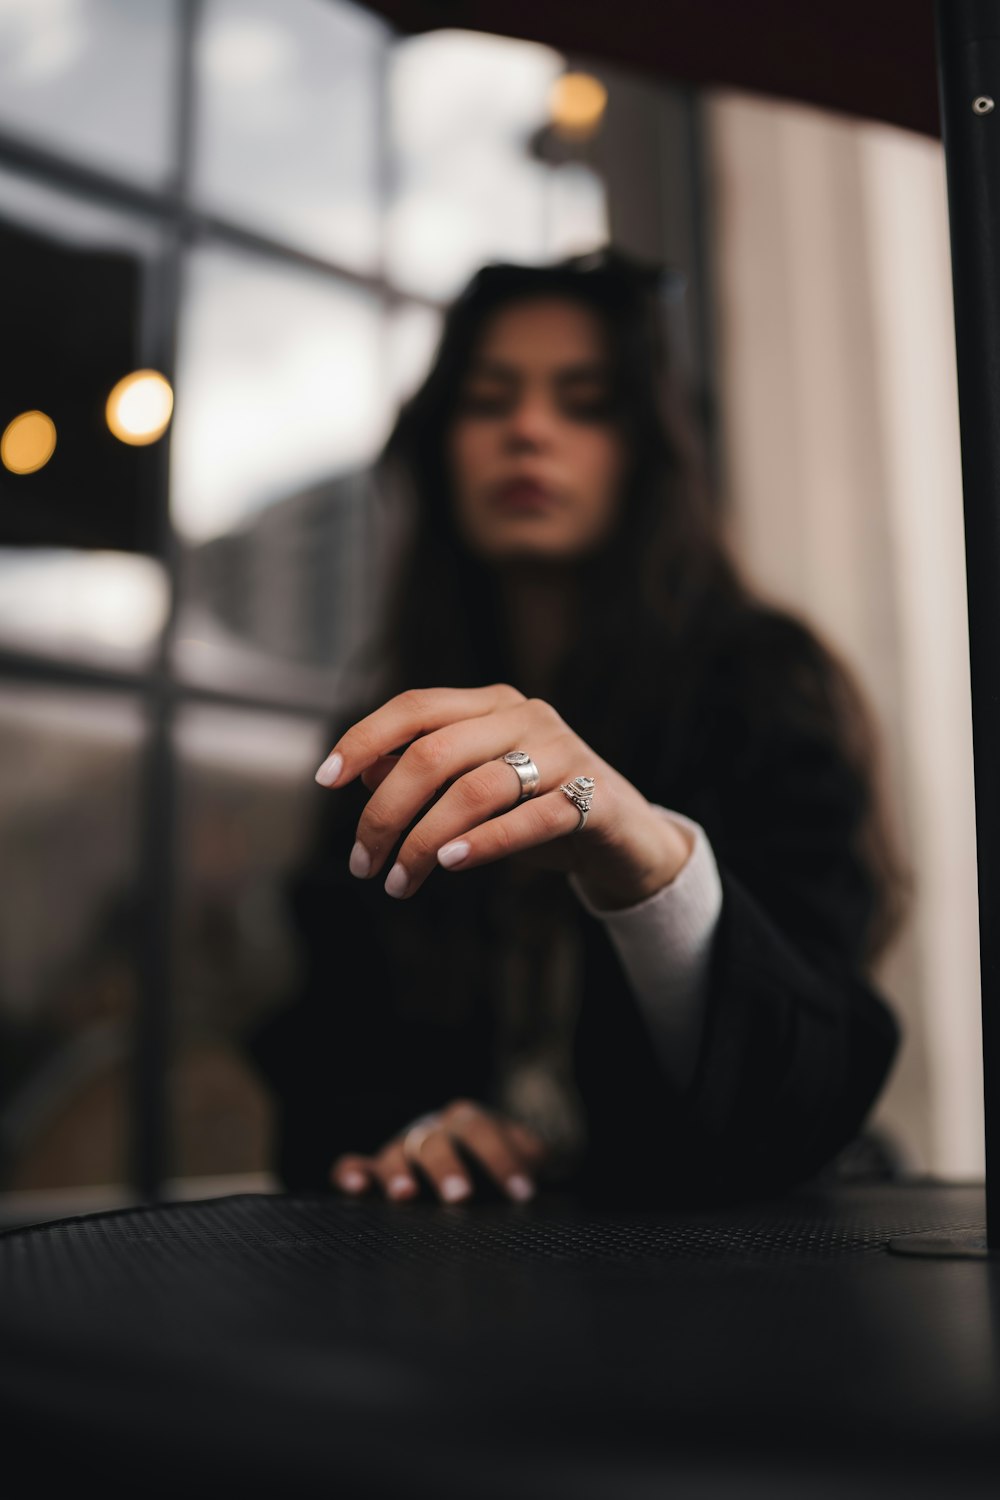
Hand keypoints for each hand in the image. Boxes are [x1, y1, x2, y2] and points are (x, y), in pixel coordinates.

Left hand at [314, 684, 691, 910]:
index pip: (415, 707)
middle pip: (434, 752)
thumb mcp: (474, 792)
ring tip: (400, 883)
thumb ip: (424, 775)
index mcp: (492, 704)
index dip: (365, 738)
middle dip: (386, 812)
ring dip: (425, 842)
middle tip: (363, 865)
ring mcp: (564, 753)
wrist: (627, 841)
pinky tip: (451, 865)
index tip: (326, 779)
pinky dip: (484, 842)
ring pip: (475, 789)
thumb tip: (363, 772)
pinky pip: (530, 818)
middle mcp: (527, 716)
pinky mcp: (594, 796)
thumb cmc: (537, 813)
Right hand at [330, 1098, 549, 1203]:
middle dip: (448, 1168)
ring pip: (394, 1155)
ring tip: (405, 1195)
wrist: (459, 1157)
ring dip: (398, 1173)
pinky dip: (351, 1175)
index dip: (503, 1160)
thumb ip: (529, 1155)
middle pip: (436, 1141)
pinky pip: (352, 1167)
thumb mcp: (515, 1154)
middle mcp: (429, 1129)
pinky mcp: (371, 1168)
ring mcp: (399, 1148)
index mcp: (466, 1120)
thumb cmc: (490, 1162)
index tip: (522, 1194)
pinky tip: (358, 1190)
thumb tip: (536, 1163)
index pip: (482, 1131)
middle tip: (461, 1197)